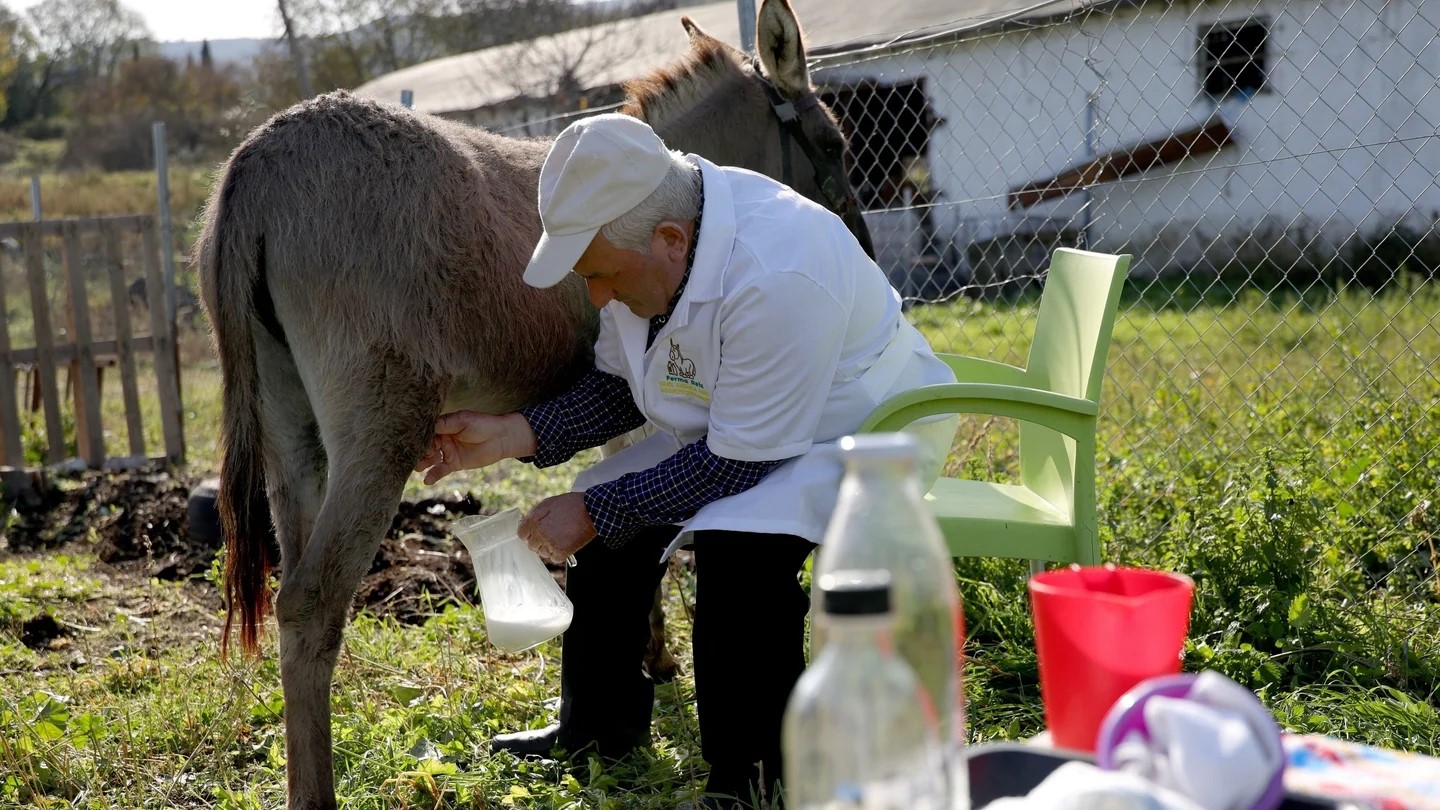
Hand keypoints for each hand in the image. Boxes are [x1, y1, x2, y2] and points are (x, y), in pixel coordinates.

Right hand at [414, 411, 537, 484]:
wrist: (501, 438)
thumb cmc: (483, 424)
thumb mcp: (463, 421)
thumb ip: (445, 424)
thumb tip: (426, 425)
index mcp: (443, 426)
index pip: (427, 432)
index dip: (420, 437)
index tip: (412, 442)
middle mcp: (443, 439)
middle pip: (426, 446)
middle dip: (419, 451)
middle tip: (412, 456)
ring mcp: (448, 452)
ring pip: (430, 459)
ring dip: (423, 463)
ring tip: (417, 468)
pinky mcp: (454, 464)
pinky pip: (441, 470)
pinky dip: (433, 475)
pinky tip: (427, 480)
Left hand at [518, 493, 596, 563]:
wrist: (591, 510)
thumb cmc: (570, 505)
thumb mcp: (548, 504)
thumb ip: (534, 515)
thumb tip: (525, 525)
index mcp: (533, 520)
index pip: (522, 534)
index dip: (530, 533)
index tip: (538, 532)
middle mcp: (538, 533)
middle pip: (532, 545)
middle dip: (540, 541)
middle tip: (553, 533)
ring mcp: (549, 543)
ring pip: (543, 553)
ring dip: (550, 548)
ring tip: (562, 536)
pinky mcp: (560, 551)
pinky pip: (554, 558)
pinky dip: (560, 554)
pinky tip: (566, 543)